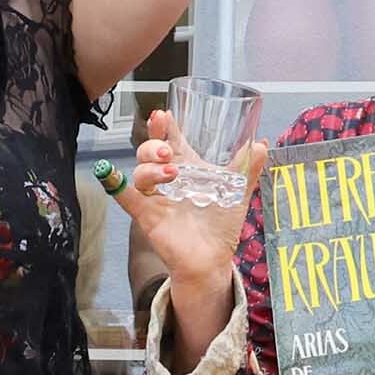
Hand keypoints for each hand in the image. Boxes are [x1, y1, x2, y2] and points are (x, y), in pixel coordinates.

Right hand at [114, 109, 264, 335]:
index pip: (170, 139)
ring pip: (139, 172)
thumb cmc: (220, 224)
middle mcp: (166, 179)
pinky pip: (126, 198)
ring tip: (171, 171)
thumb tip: (262, 143)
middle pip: (148, 151)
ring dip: (150, 167)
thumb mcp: (238, 192)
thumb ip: (249, 167)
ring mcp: (155, 197)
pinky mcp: (147, 216)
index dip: (163, 125)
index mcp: (186, 167)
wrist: (213, 259)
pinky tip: (112, 175)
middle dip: (154, 144)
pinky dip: (117, 186)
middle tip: (169, 151)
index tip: (164, 115)